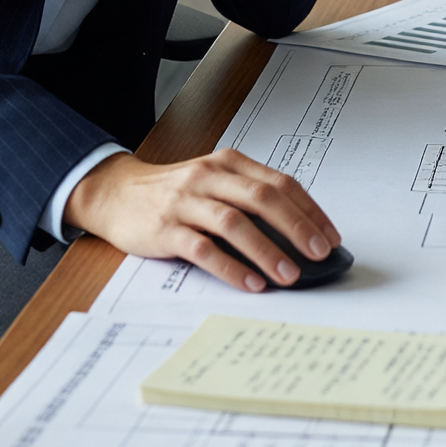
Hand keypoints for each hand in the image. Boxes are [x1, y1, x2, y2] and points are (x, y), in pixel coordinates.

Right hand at [62, 149, 342, 290]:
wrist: (115, 194)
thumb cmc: (173, 192)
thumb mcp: (213, 181)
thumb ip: (248, 197)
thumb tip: (298, 233)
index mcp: (228, 163)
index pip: (280, 183)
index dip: (309, 210)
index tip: (331, 236)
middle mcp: (209, 177)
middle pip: (262, 198)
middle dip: (297, 227)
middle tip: (320, 253)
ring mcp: (185, 202)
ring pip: (235, 223)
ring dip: (267, 250)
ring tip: (291, 274)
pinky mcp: (165, 229)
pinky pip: (203, 250)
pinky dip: (231, 267)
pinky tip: (251, 283)